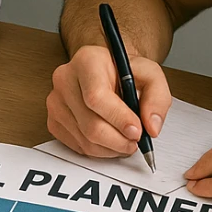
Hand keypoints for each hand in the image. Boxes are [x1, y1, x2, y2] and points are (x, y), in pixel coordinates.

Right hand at [46, 44, 171, 157]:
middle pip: (90, 124)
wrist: (104, 71)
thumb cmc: (123, 71)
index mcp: (87, 61)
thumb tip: (151, 126)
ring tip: (125, 140)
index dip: (118, 119)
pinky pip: (78, 146)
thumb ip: (157, 98)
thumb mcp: (150, 75)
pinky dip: (99, 150)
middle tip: (135, 141)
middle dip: (119, 140)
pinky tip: (109, 139)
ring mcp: (56, 101)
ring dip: (111, 148)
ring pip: (85, 140)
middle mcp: (65, 79)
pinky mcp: (53, 120)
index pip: (96, 96)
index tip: (136, 131)